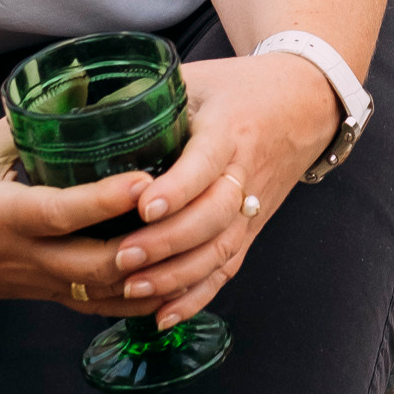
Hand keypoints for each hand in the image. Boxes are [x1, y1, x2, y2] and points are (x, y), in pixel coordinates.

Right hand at [0, 116, 174, 316]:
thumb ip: (29, 120)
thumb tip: (85, 80)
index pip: (58, 213)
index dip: (104, 200)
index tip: (146, 181)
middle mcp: (19, 256)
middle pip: (91, 266)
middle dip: (144, 249)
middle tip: (189, 216)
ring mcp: (33, 283)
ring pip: (100, 293)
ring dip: (149, 278)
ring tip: (192, 245)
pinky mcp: (43, 297)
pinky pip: (95, 307)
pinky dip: (135, 299)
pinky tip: (173, 280)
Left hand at [105, 53, 340, 326]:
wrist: (307, 102)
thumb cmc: (242, 87)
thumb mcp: (199, 78)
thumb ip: (151, 95)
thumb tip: (86, 109)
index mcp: (231, 130)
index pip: (206, 164)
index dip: (177, 189)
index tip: (142, 206)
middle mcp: (246, 173)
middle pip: (213, 217)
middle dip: (167, 242)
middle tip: (122, 256)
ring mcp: (253, 207)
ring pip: (221, 251)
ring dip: (177, 276)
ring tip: (133, 289)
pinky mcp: (253, 229)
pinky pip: (228, 269)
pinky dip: (197, 296)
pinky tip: (163, 315)